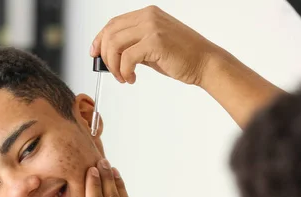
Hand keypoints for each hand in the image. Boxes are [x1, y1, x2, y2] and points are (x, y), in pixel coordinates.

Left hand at [90, 5, 217, 85]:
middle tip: (111, 72)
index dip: (100, 39)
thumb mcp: (153, 46)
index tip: (95, 54)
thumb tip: (113, 55)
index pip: (113, 23)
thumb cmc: (183, 57)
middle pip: (110, 33)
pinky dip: (124, 71)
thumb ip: (135, 45)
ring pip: (115, 45)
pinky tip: (132, 78)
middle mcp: (148, 16)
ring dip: (114, 66)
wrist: (205, 62)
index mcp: (147, 14)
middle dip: (105, 55)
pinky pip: (127, 57)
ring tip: (123, 77)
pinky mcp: (155, 42)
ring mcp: (151, 27)